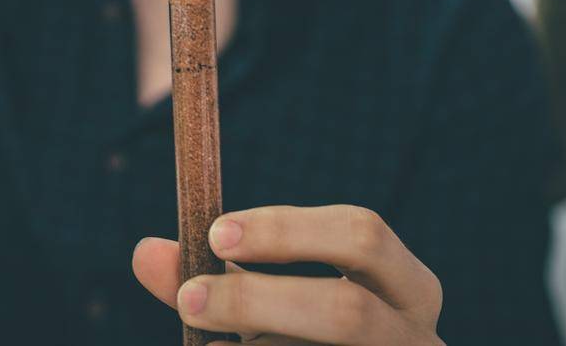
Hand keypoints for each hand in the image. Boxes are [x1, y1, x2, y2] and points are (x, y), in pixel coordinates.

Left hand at [132, 204, 443, 344]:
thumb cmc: (305, 344)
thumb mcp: (271, 309)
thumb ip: (214, 280)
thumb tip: (145, 253)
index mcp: (407, 287)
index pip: (361, 234)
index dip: (287, 229)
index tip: (215, 234)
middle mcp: (420, 337)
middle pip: (346, 309)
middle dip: (258, 301)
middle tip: (190, 299)